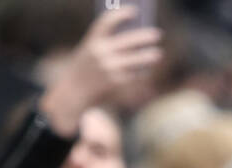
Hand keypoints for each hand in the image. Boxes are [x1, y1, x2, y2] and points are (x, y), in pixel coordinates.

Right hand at [39, 7, 162, 135]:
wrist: (73, 92)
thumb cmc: (85, 68)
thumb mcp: (90, 51)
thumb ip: (107, 43)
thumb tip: (134, 39)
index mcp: (93, 40)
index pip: (108, 21)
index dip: (122, 14)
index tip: (134, 11)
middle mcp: (101, 52)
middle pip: (128, 41)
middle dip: (145, 37)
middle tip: (158, 35)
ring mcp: (109, 68)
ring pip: (134, 60)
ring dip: (147, 57)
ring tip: (158, 54)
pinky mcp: (115, 83)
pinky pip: (132, 75)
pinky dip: (140, 72)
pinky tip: (146, 70)